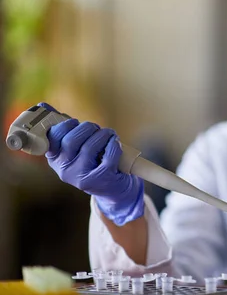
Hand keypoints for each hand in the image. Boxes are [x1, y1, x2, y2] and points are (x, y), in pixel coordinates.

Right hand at [41, 103, 144, 225]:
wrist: (113, 188)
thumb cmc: (93, 162)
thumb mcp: (75, 147)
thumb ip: (61, 128)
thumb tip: (42, 106)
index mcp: (55, 159)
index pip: (52, 137)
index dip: (65, 124)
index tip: (75, 122)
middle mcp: (65, 170)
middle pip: (72, 140)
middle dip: (87, 128)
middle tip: (96, 128)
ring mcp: (82, 177)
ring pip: (90, 146)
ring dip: (103, 134)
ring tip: (109, 134)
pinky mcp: (101, 180)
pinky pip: (108, 156)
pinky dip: (114, 145)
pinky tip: (115, 143)